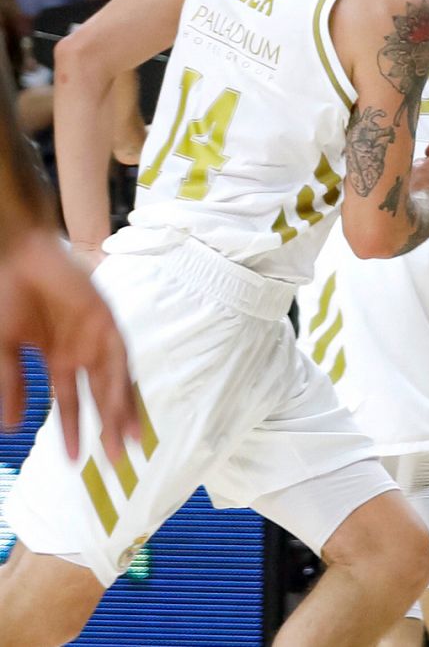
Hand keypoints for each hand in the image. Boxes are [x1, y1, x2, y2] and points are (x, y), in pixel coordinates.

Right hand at [0, 230, 138, 460]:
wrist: (17, 257)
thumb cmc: (8, 298)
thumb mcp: (5, 349)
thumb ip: (10, 385)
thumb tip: (10, 427)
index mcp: (59, 359)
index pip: (71, 402)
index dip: (72, 430)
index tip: (73, 461)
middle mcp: (82, 352)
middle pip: (100, 397)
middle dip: (107, 427)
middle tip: (115, 461)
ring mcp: (96, 337)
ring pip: (114, 381)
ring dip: (120, 409)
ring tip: (126, 440)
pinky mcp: (105, 320)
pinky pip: (117, 354)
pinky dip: (120, 378)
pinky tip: (121, 401)